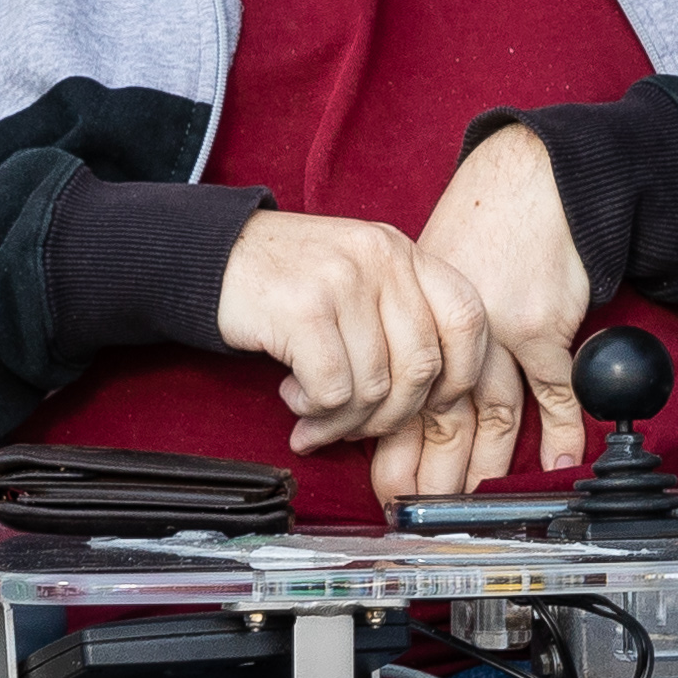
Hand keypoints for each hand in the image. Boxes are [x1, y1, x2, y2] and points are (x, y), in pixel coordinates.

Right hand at [212, 209, 503, 457]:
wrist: (209, 255)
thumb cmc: (289, 280)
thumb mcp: (359, 276)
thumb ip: (401, 316)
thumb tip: (441, 397)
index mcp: (403, 251)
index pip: (468, 316)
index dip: (462, 371)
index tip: (434, 402)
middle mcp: (381, 259)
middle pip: (422, 364)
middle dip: (393, 414)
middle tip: (359, 427)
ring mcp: (343, 281)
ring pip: (375, 385)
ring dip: (345, 420)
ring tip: (316, 414)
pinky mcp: (303, 310)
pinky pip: (333, 390)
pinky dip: (316, 410)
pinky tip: (294, 397)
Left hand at [383, 124, 592, 509]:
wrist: (530, 185)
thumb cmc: (479, 225)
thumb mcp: (420, 270)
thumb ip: (405, 325)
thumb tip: (378, 381)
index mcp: (412, 320)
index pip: (395, 397)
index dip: (387, 446)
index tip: (382, 485)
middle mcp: (447, 332)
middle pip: (437, 418)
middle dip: (428, 472)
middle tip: (417, 510)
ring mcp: (497, 335)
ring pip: (489, 416)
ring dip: (485, 466)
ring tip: (476, 504)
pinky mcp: (541, 329)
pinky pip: (552, 393)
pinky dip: (558, 433)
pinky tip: (555, 466)